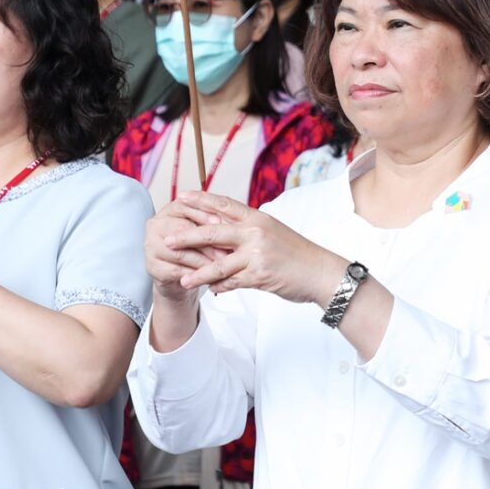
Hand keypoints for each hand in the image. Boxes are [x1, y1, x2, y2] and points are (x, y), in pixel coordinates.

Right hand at [145, 197, 230, 306]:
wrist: (181, 274)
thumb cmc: (195, 248)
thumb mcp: (203, 232)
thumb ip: (210, 224)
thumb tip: (227, 226)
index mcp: (169, 210)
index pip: (184, 206)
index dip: (203, 214)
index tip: (220, 223)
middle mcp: (156, 225)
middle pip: (181, 228)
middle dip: (205, 241)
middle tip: (225, 250)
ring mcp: (151, 246)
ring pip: (179, 252)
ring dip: (202, 260)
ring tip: (219, 266)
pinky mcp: (152, 267)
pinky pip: (175, 270)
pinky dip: (193, 275)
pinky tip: (206, 277)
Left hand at [162, 192, 346, 304]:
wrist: (321, 272)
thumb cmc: (298, 254)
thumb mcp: (273, 233)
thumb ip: (249, 231)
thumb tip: (224, 229)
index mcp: (258, 218)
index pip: (224, 205)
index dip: (201, 200)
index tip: (182, 197)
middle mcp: (255, 232)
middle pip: (213, 232)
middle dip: (188, 237)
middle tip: (168, 239)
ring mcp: (257, 253)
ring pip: (218, 263)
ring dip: (198, 273)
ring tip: (182, 279)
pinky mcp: (259, 274)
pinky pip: (232, 282)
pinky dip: (221, 287)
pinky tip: (211, 291)